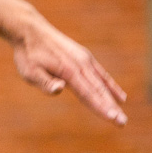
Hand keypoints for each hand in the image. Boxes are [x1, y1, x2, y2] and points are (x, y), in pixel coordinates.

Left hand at [12, 20, 128, 124]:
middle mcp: (81, 64)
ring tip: (123, 115)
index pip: (87, 93)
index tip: (112, 118)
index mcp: (68, 70)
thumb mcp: (29, 71)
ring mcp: (85, 60)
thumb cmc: (28, 54)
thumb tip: (59, 89)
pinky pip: (102, 75)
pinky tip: (120, 97)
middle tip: (123, 122)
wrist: (31, 30)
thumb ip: (45, 82)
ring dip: (114, 100)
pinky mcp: (84, 58)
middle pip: (99, 90)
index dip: (100, 107)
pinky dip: (111, 86)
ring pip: (103, 84)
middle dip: (111, 108)